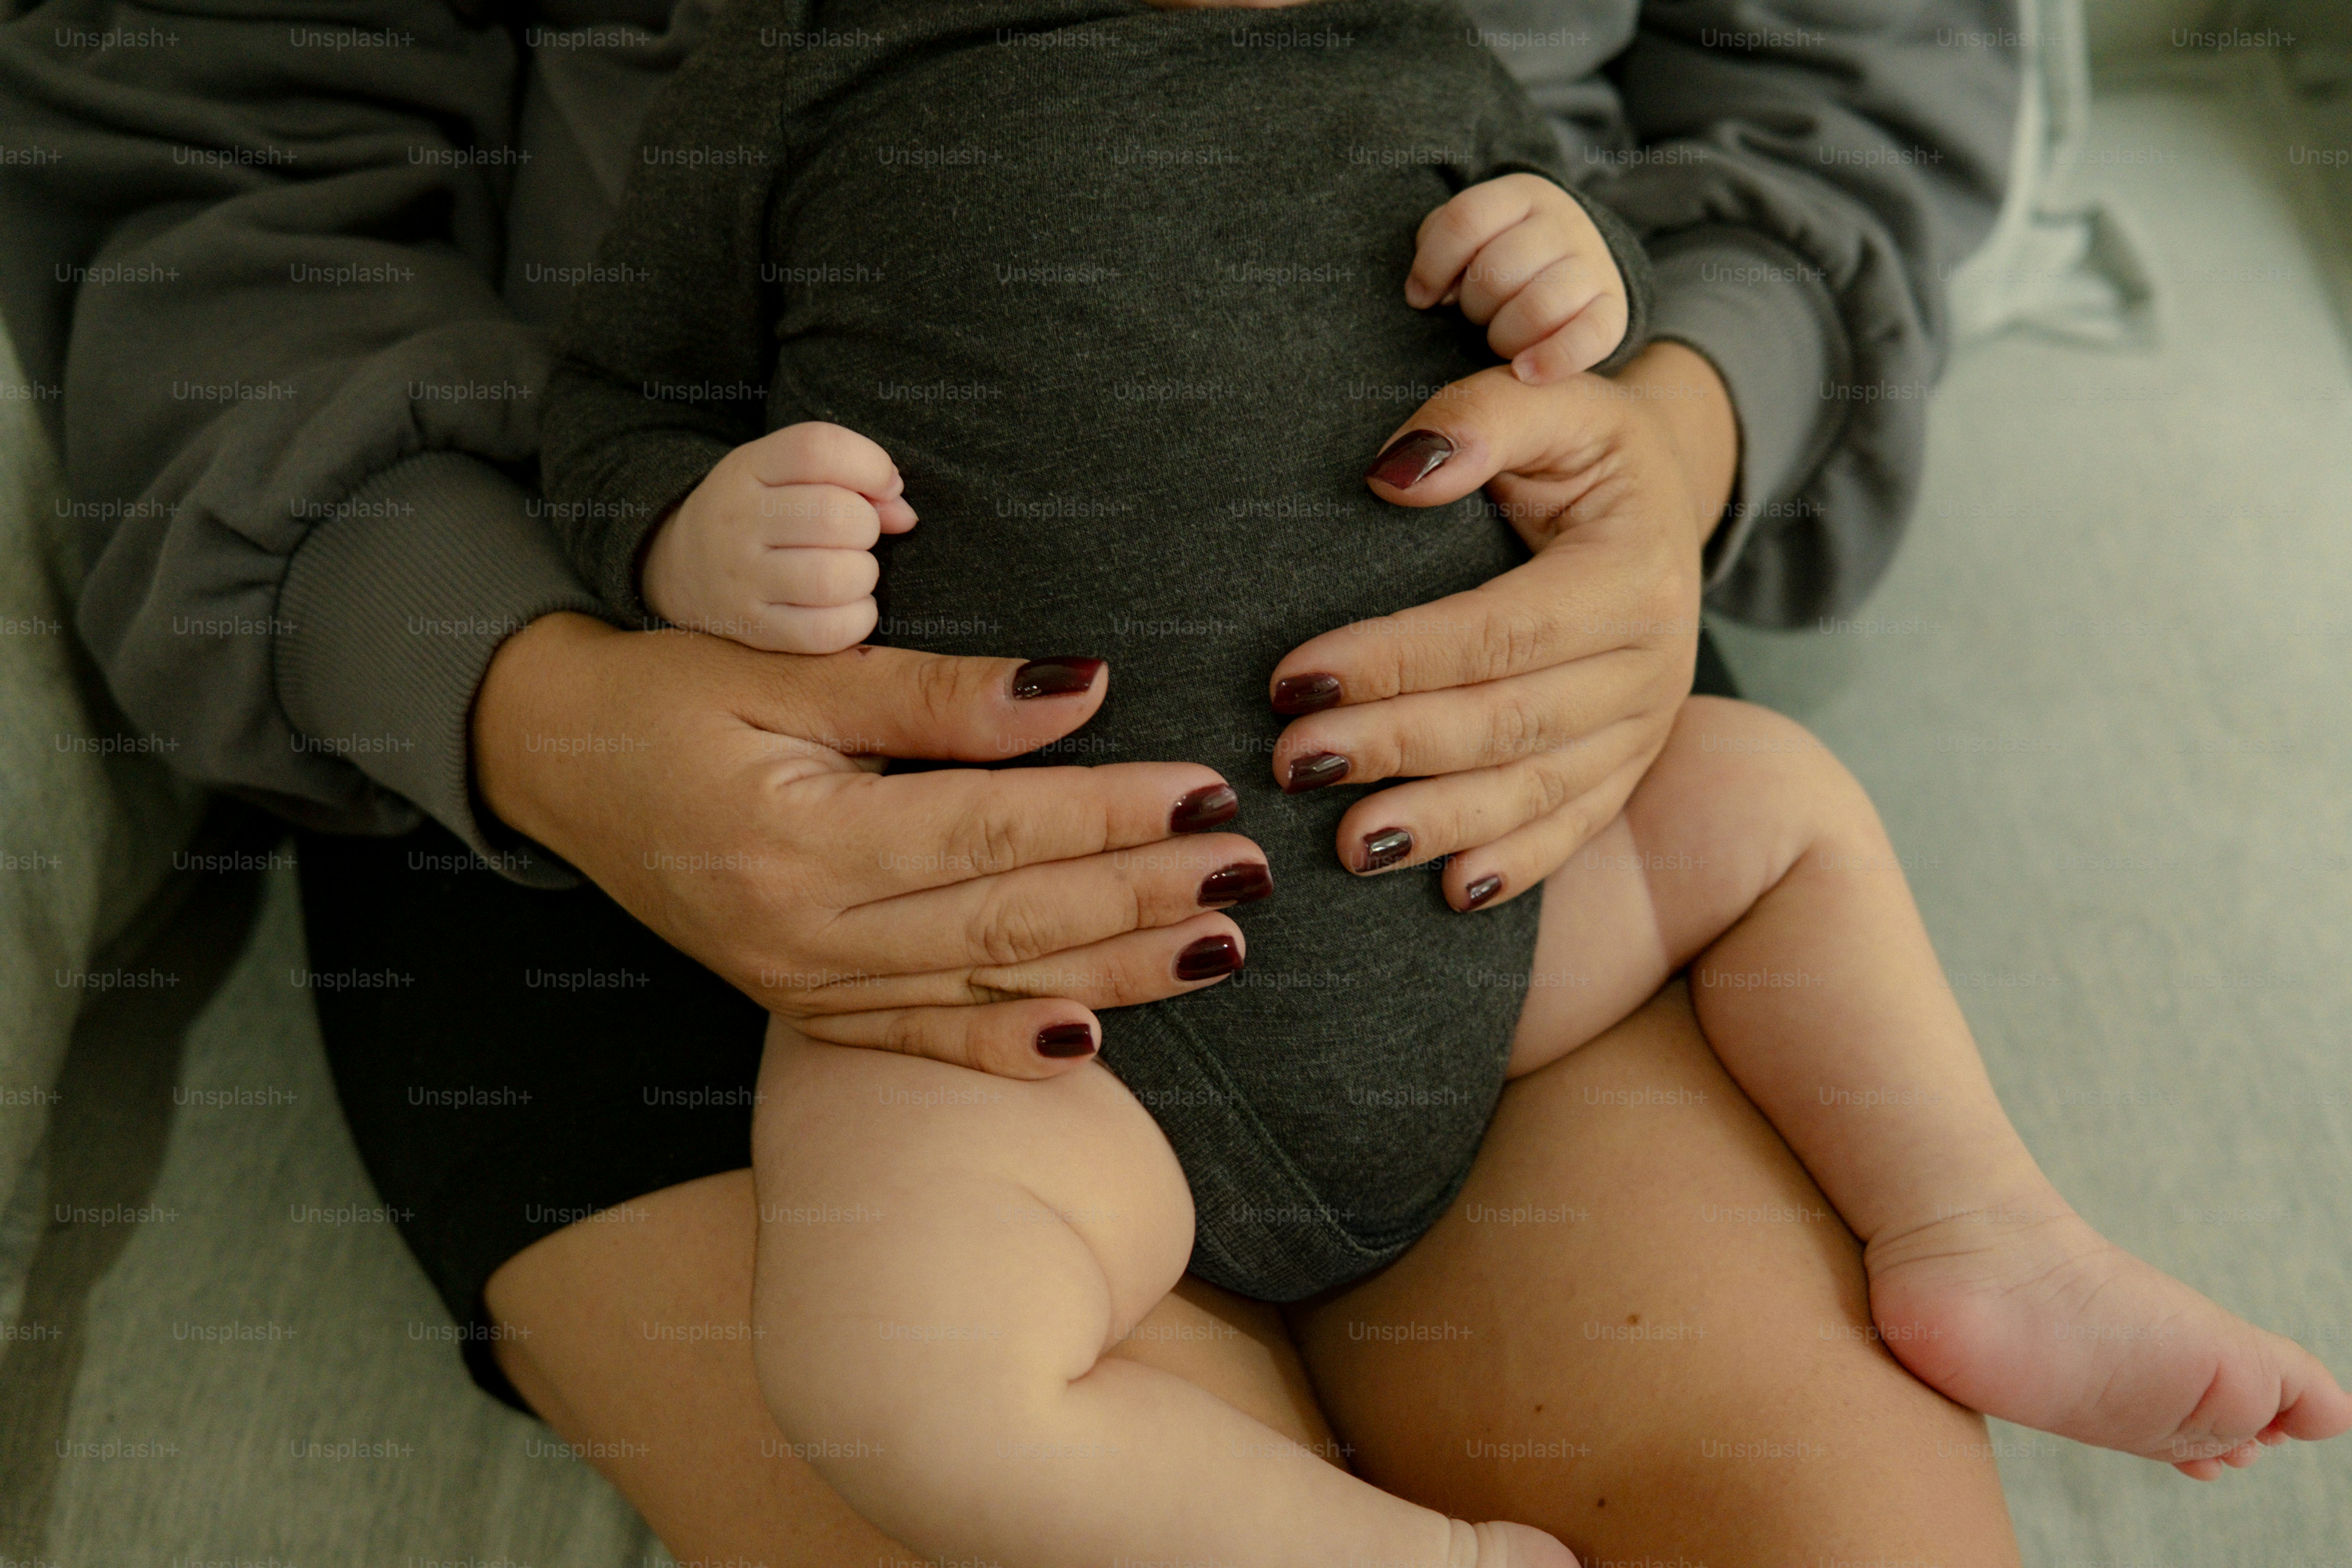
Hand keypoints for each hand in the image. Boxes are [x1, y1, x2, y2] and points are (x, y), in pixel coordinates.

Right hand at [474, 615, 1273, 1075]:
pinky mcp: (799, 1004)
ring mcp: (799, 983)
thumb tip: (1078, 691)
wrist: (555, 764)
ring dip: (1111, 972)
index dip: (1108, 813)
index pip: (993, 829)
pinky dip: (1002, 1043)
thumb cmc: (670, 692)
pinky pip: (916, 1036)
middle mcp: (803, 931)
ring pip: (983, 984)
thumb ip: (932, 694)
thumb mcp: (787, 669)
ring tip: (1217, 948)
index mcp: (799, 837)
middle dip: (1139, 896)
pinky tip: (1088, 1043)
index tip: (1206, 791)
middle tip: (1245, 870)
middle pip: (1007, 917)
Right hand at [640, 422, 916, 652]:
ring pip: (833, 577)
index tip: (883, 487)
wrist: (679, 567)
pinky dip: (856, 619)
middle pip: (834, 516)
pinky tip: (849, 606)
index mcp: (748, 468)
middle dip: (867, 527)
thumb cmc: (759, 515)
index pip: (818, 448)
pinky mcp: (752, 629)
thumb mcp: (786, 474)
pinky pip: (826, 631)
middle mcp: (738, 521)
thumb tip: (905, 516)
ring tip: (852, 572)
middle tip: (857, 536)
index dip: (871, 464)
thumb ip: (851, 477)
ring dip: (863, 575)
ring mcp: (741, 579)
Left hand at [1267, 340, 1737, 909]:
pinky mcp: (1633, 766)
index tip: (1294, 677)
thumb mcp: (1557, 398)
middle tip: (1293, 763)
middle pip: (1509, 720)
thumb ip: (1482, 417)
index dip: (1395, 659)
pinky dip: (1516, 866)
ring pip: (1537, 790)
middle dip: (1395, 747)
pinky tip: (1451, 895)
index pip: (1499, 631)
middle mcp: (1653, 662)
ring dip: (1441, 825)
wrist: (1667, 498)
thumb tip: (1394, 473)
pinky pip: (1575, 826)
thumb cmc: (1589, 449)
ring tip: (1348, 845)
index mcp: (1633, 572)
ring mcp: (1647, 725)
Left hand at [1407, 172, 1626, 383]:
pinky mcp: (1613, 311)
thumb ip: (1439, 245)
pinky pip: (1586, 339)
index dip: (1433, 264)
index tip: (1421, 297)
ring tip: (1500, 337)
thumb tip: (1427, 292)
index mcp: (1522, 195)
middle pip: (1496, 270)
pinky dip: (1550, 360)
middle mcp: (1563, 224)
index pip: (1466, 219)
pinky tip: (1523, 372)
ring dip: (1502, 335)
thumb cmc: (1503, 255)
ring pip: (1535, 308)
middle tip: (1478, 314)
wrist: (1576, 269)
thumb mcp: (1470, 234)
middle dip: (1473, 304)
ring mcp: (1593, 266)